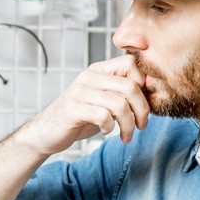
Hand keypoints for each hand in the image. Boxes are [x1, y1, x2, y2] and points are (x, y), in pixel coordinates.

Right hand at [13, 56, 151, 155]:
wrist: (46, 132)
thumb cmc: (79, 118)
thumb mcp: (102, 100)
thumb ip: (121, 93)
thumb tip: (152, 91)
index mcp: (98, 70)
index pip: (131, 64)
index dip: (144, 84)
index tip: (143, 104)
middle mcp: (89, 77)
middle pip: (131, 86)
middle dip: (142, 110)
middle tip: (142, 125)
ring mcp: (80, 92)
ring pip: (120, 104)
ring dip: (128, 124)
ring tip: (126, 135)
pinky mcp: (73, 109)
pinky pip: (104, 116)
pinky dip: (110, 128)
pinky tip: (107, 132)